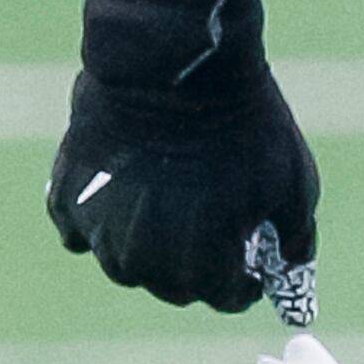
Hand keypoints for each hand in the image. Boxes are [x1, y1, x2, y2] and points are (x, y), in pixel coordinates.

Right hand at [47, 66, 319, 321]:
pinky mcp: (67, 198)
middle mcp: (145, 262)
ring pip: (126, 264)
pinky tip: (121, 194)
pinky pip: (79, 230)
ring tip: (170, 209)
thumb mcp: (293, 180)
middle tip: (213, 233)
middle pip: (174, 286)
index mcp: (202, 264)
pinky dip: (99, 222)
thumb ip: (295, 233)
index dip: (243, 283)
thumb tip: (291, 264)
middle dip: (198, 269)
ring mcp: (101, 232)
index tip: (250, 263)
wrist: (175, 65)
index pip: (224, 298)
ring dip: (149, 249)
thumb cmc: (245, 124)